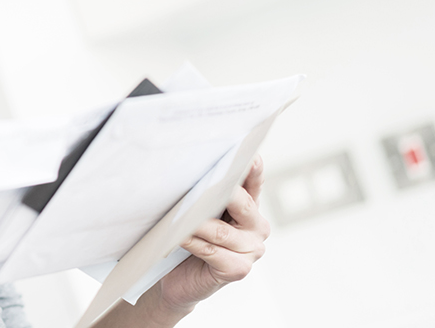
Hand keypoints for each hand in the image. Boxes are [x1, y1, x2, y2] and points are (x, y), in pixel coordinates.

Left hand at [154, 155, 270, 313]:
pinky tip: (179, 237)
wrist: (178, 280)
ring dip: (195, 222)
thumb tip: (192, 173)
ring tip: (177, 214)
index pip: (254, 182)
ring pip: (221, 230)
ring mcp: (252, 250)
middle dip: (216, 192)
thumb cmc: (189, 240)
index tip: (248, 154)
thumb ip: (205, 195)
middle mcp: (257, 227)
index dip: (252, 168)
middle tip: (197, 183)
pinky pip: (212, 251)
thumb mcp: (199, 213)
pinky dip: (192, 243)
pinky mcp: (239, 270)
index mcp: (250, 207)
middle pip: (240, 203)